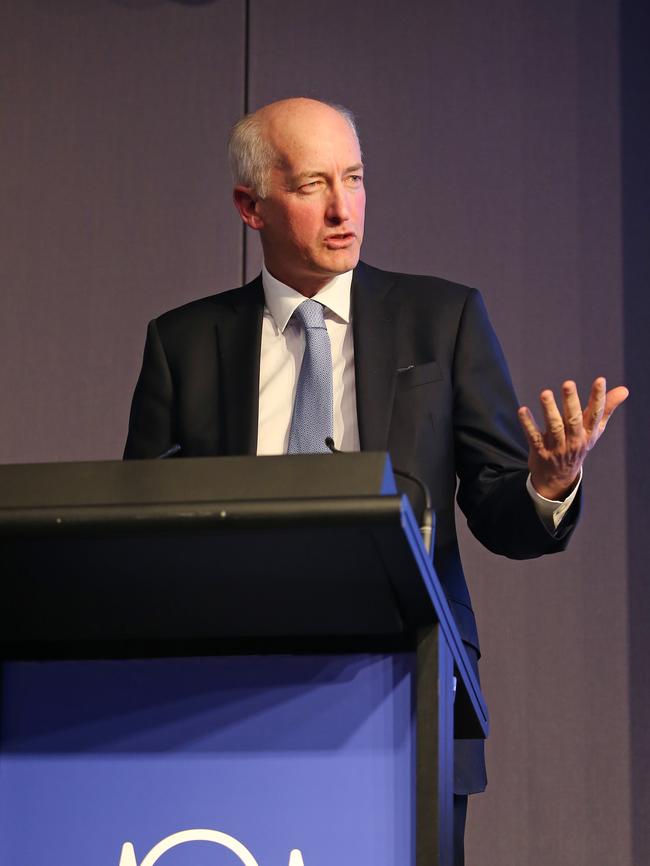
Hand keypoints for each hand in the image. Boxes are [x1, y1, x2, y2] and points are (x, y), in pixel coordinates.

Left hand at [518, 377, 628, 499]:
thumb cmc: (578, 446)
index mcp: (588, 433)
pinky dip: (528, 424)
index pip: (596, 413)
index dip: (598, 397)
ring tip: (545, 393)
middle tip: (568, 383)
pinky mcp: (540, 451)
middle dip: (571, 401)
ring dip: (549, 410)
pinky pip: (534, 437)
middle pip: (574, 419)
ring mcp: (557, 447)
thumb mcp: (594, 431)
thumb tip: (624, 390)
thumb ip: (606, 408)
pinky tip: (523, 410)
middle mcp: (574, 440)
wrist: (559, 478)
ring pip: (554, 427)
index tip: (600, 380)